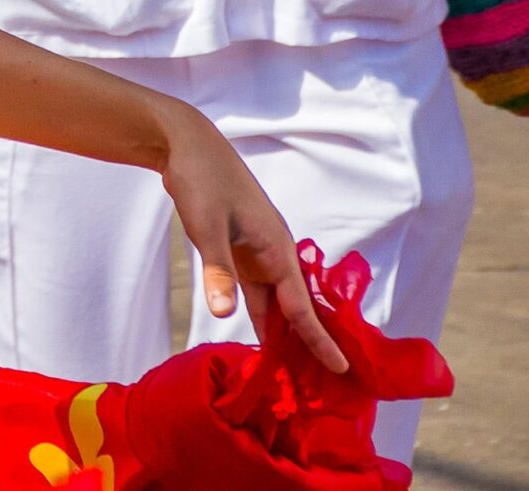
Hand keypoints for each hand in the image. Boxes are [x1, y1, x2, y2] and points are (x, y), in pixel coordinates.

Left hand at [159, 108, 348, 374]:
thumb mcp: (207, 228)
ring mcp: (258, 251)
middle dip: (308, 342)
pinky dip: (261, 313)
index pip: (302, 306)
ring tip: (294, 369)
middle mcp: (274, 253)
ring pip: (276, 300)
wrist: (187, 145)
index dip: (319, 340)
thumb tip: (224, 313)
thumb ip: (217, 270)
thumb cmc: (202, 181)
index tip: (341, 369)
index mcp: (277, 248)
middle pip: (295, 307)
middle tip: (318, 383)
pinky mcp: (240, 249)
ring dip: (283, 330)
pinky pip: (258, 290)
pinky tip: (261, 334)